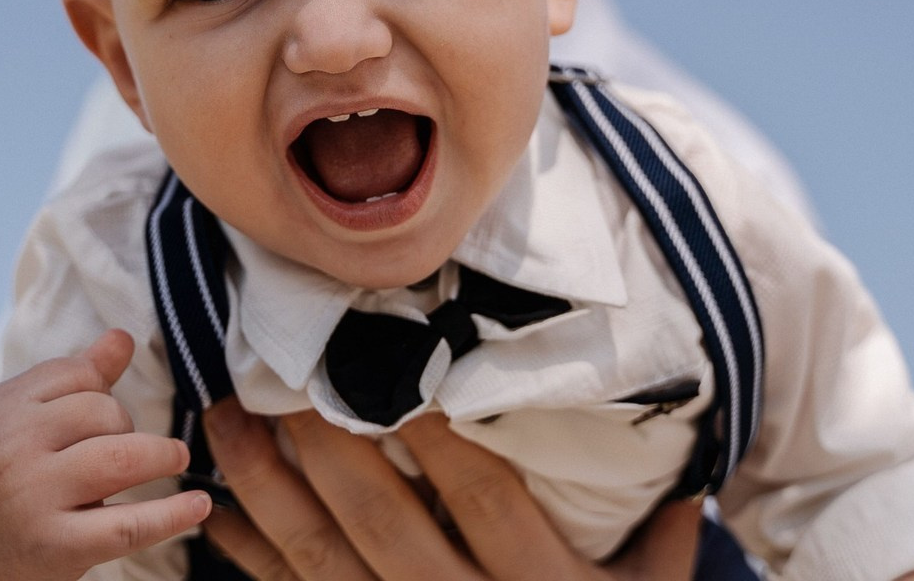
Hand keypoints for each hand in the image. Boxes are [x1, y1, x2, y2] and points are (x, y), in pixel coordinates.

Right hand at [0, 329, 210, 580]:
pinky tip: (198, 506)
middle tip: (118, 450)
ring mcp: (29, 500)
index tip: (96, 416)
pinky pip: (127, 525)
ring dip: (157, 456)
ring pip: (121, 457)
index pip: (77, 374)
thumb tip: (124, 337)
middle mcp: (9, 451)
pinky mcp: (52, 547)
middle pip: (102, 412)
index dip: (99, 389)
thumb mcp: (22, 421)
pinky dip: (171, 515)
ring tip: (172, 458)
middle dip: (123, 426)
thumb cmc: (3, 477)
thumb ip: (75, 378)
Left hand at [201, 400, 702, 579]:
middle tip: (284, 365)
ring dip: (265, 486)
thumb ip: (667, 536)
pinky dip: (252, 559)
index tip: (400, 354)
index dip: (436, 424)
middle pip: (381, 518)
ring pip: (320, 559)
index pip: (480, 491)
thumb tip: (692, 457)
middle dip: (324, 440)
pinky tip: (221, 508)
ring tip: (225, 414)